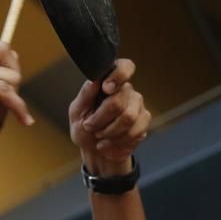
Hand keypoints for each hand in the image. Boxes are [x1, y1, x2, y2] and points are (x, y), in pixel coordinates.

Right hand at [0, 42, 32, 162]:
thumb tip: (16, 77)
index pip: (1, 50)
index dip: (13, 71)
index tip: (12, 96)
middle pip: (10, 65)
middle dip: (13, 94)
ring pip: (10, 81)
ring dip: (6, 110)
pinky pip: (5, 93)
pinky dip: (18, 108)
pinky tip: (23, 121)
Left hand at [68, 60, 149, 175]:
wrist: (95, 152)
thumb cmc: (85, 129)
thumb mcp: (77, 112)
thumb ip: (85, 95)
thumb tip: (94, 80)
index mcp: (110, 82)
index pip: (125, 67)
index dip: (118, 75)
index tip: (106, 88)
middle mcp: (127, 91)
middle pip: (119, 101)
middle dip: (100, 119)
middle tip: (90, 126)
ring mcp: (138, 106)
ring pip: (128, 118)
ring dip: (108, 132)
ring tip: (99, 136)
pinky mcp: (143, 122)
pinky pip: (134, 132)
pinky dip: (117, 141)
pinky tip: (108, 143)